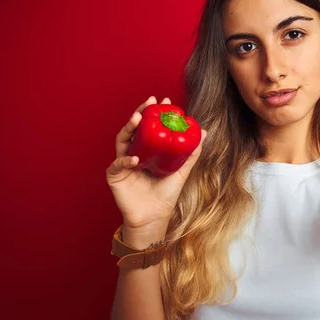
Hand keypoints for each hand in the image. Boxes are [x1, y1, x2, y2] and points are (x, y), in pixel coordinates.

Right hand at [106, 96, 206, 231]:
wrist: (154, 217)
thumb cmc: (165, 195)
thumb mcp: (181, 171)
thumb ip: (191, 153)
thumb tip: (203, 132)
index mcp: (147, 150)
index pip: (149, 126)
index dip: (154, 112)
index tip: (164, 101)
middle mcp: (133, 152)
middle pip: (134, 128)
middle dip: (140, 113)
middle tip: (149, 103)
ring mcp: (123, 163)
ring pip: (122, 140)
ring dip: (129, 129)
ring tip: (137, 119)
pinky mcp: (115, 175)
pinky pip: (118, 164)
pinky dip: (125, 159)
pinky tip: (135, 157)